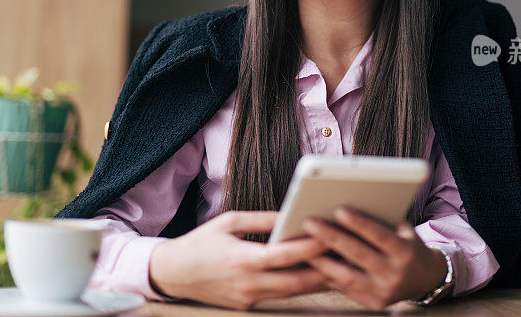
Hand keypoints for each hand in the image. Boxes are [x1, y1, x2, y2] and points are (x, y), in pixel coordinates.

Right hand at [149, 210, 329, 308]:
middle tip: (347, 256)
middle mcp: (248, 284)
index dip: (310, 248)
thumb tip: (291, 214)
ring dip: (317, 281)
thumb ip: (263, 219)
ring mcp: (248, 299)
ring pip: (292, 293)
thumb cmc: (200, 243)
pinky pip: (280, 296)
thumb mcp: (229, 221)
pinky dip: (299, 286)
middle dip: (325, 271)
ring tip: (340, 266)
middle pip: (296, 282)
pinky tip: (313, 275)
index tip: (330, 236)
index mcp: (242, 259)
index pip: (284, 256)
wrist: (173, 274)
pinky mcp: (248, 306)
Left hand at [303, 206, 447, 309]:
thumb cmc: (409, 246)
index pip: (380, 236)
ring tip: (302, 245)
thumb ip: (382, 221)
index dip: (360, 223)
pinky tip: (311, 262)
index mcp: (406, 253)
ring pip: (347, 276)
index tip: (339, 209)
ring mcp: (384, 293)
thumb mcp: (404, 231)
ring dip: (322, 260)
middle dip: (332, 237)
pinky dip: (328, 274)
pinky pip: (346, 288)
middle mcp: (395, 275)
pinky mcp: (373, 303)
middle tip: (310, 222)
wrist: (426, 280)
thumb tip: (350, 203)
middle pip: (359, 255)